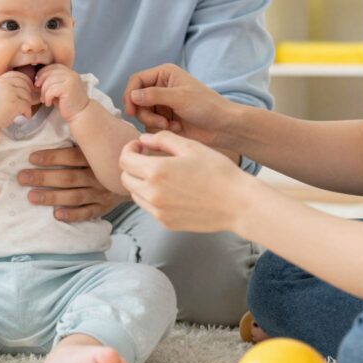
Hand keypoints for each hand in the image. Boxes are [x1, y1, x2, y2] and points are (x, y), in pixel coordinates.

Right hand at [0, 71, 34, 128]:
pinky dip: (28, 112)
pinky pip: (27, 105)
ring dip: (28, 104)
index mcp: (0, 80)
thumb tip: (23, 84)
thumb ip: (5, 85)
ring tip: (24, 111)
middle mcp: (5, 84)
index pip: (18, 75)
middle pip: (25, 84)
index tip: (28, 89)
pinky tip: (25, 116)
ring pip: (27, 95)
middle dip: (29, 93)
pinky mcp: (14, 103)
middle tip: (26, 102)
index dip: (26, 81)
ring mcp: (10, 93)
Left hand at [18, 145, 122, 221]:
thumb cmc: (106, 155)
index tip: (31, 158)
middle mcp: (99, 175)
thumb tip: (57, 115)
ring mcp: (102, 193)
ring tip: (32, 197)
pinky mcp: (104, 207)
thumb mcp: (98, 143)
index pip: (72, 156)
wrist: (131, 173)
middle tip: (22, 178)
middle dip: (43, 178)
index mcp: (95, 157)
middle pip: (69, 178)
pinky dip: (73, 214)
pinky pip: (88, 213)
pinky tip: (57, 214)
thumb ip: (80, 136)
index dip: (51, 157)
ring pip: (75, 196)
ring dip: (52, 197)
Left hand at [36, 64, 88, 120]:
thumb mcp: (58, 89)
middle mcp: (71, 73)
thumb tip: (36, 78)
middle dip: (41, 83)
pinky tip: (49, 103)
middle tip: (40, 94)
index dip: (42, 73)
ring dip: (43, 93)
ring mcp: (70, 79)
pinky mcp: (68, 88)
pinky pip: (50, 90)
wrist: (80, 114)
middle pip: (49, 72)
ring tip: (45, 101)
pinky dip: (47, 97)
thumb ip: (51, 82)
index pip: (52, 67)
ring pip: (48, 82)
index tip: (38, 84)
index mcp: (69, 72)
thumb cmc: (67, 103)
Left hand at [119, 131, 247, 232]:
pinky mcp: (166, 223)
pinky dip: (152, 197)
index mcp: (156, 171)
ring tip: (161, 174)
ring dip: (140, 182)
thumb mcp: (191, 147)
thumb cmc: (218, 171)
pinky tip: (171, 189)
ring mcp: (158, 211)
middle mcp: (152, 194)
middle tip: (148, 158)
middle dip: (132, 166)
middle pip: (125, 178)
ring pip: (135, 194)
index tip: (141, 146)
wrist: (238, 203)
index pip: (124, 160)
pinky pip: (148, 207)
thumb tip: (143, 139)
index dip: (130, 149)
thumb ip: (163, 139)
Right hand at [123, 63, 231, 145]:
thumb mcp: (179, 98)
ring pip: (142, 114)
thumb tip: (132, 95)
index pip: (136, 80)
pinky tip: (176, 128)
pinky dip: (160, 128)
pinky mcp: (164, 119)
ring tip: (171, 125)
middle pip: (136, 99)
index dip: (130, 94)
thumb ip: (154, 95)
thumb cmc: (206, 106)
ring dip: (154, 122)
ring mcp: (162, 104)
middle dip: (145, 113)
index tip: (131, 111)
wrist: (222, 127)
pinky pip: (149, 125)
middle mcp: (160, 87)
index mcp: (164, 74)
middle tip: (161, 122)